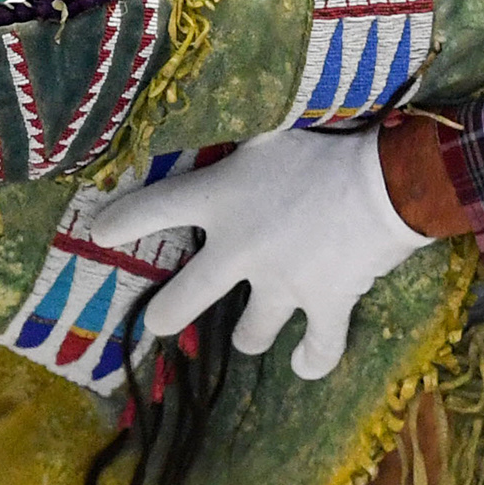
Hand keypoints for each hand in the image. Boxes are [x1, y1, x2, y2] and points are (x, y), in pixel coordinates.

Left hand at [77, 129, 428, 380]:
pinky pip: (318, 347)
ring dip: (250, 334)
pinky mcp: (324, 304)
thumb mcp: (269, 130)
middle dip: (167, 316)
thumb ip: (239, 142)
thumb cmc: (325, 142)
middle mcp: (239, 250)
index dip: (122, 222)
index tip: (100, 233)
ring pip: (251, 332)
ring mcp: (280, 284)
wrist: (384, 179)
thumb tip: (219, 118)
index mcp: (220, 199)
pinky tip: (304, 365)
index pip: (155, 208)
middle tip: (158, 324)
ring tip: (251, 333)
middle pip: (185, 300)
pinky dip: (313, 359)